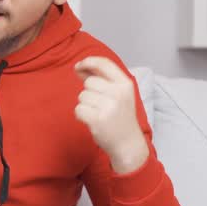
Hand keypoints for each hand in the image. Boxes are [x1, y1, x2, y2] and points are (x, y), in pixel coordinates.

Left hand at [74, 56, 149, 174]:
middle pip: (89, 83)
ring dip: (86, 105)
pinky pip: (78, 109)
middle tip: (101, 106)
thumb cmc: (120, 117)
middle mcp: (118, 93)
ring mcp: (108, 107)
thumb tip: (79, 67)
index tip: (79, 66)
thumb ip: (102, 79)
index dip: (88, 62)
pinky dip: (81, 115)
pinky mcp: (97, 120)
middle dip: (89, 93)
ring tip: (99, 114)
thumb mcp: (119, 94)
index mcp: (125, 84)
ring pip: (82, 96)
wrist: (127, 143)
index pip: (104, 64)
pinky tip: (92, 121)